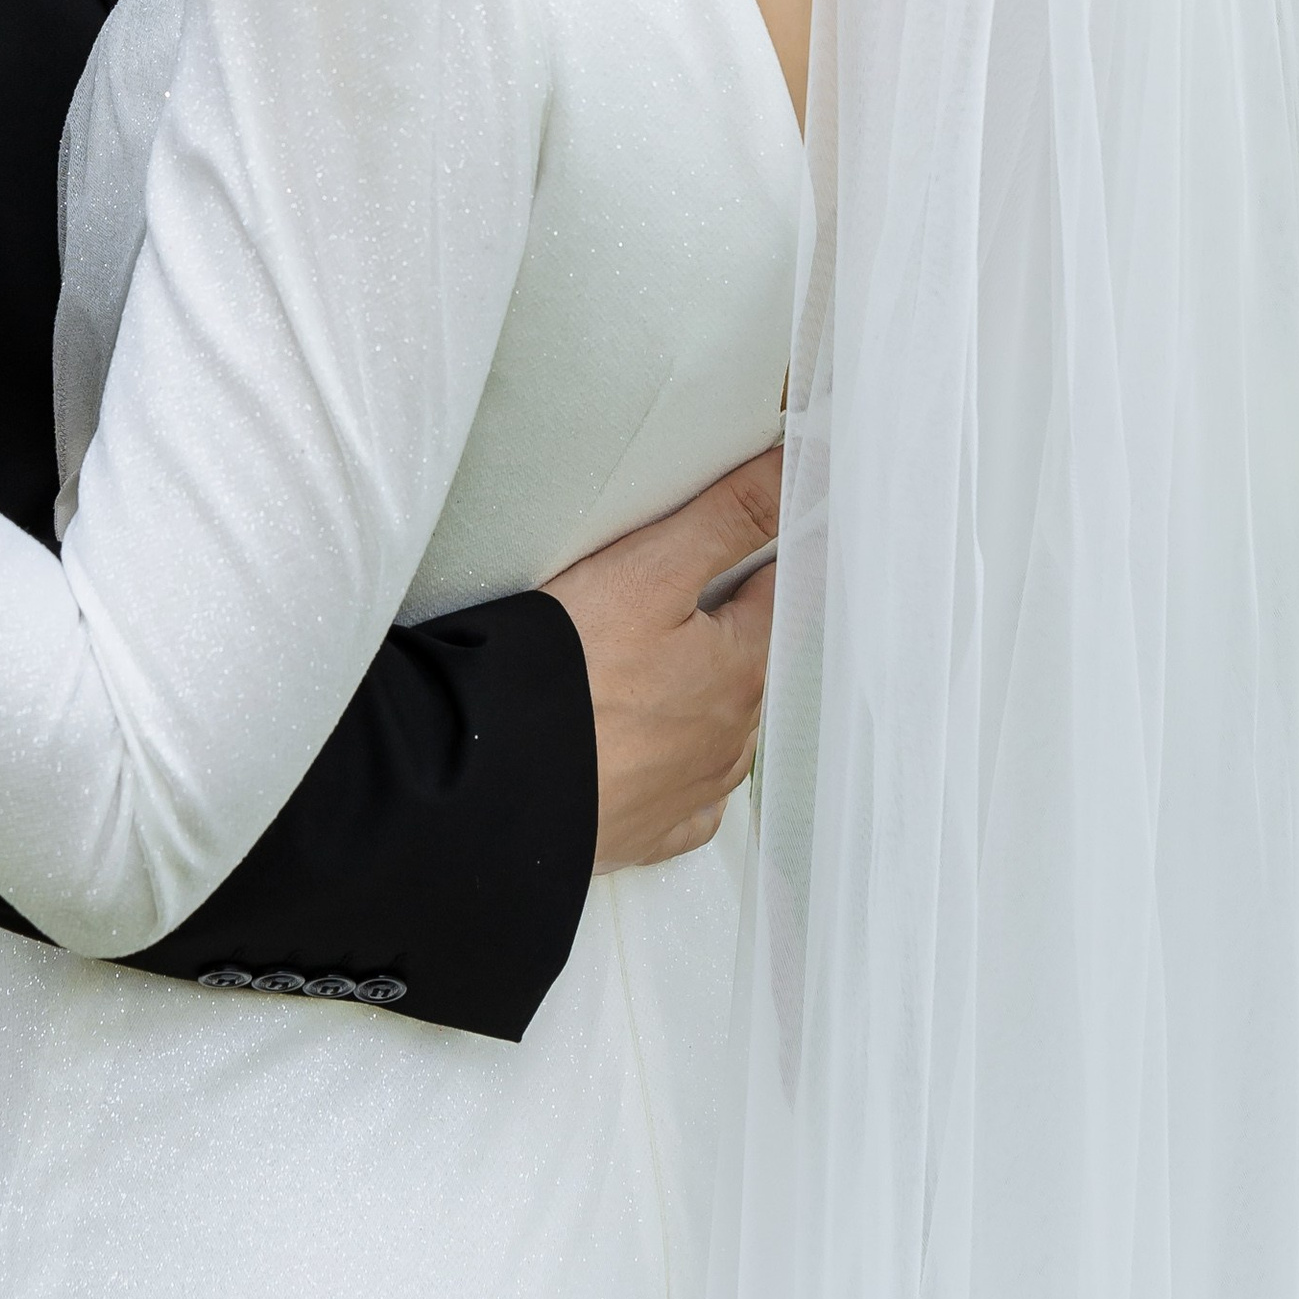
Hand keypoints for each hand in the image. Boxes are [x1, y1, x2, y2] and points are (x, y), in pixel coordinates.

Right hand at [543, 444, 780, 869]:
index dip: (759, 558)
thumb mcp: (651, 569)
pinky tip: (652, 757)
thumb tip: (801, 466)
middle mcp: (732, 738)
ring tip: (653, 672)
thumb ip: (729, 517)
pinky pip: (681, 804)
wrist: (497, 783)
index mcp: (742, 669)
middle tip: (676, 598)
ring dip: (699, 702)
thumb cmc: (573, 674)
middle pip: (744, 665)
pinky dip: (673, 776)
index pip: (776, 594)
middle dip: (722, 631)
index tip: (743, 539)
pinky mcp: (645, 832)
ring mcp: (691, 792)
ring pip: (717, 734)